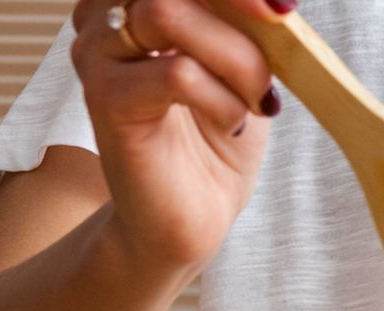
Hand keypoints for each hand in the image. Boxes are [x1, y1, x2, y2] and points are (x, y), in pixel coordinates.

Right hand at [68, 0, 284, 272]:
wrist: (190, 217)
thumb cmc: (217, 136)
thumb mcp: (245, 63)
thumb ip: (247, 19)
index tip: (284, 4)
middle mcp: (106, 14)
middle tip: (282, 24)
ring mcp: (99, 54)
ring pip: (168, 13)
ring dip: (236, 56)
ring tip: (259, 99)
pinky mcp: (105, 99)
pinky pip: (176, 73)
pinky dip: (223, 100)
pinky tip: (234, 125)